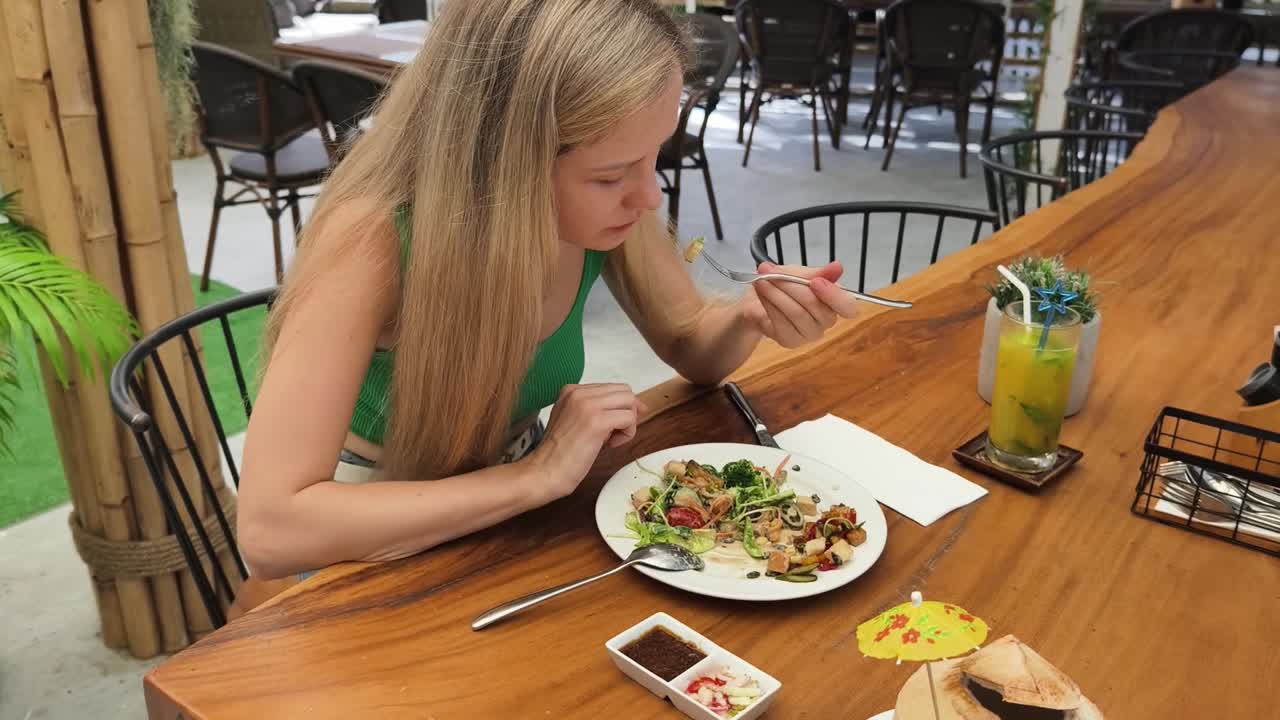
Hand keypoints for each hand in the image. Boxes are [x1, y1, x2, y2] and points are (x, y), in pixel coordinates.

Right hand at [525, 384, 645, 500]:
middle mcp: (579, 392)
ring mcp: (587, 405)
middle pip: (625, 392)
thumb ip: (598, 409)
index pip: (613, 388)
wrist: (544, 471)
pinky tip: (610, 445)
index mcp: (571, 390)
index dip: (621, 408)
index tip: (616, 426)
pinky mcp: (597, 421)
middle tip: (614, 434)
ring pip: (629, 402)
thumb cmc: (561, 453)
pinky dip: (627, 434)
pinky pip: (629, 419)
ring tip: (611, 440)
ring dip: (628, 423)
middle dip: (627, 413)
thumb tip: (637, 406)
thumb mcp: (576, 420)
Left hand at [739, 261, 858, 348]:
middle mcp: (826, 321)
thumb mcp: (802, 272)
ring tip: (762, 280)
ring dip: (776, 293)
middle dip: (790, 285)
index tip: (816, 281)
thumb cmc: (786, 285)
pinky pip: (781, 322)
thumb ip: (819, 272)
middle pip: (814, 305)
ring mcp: (809, 334)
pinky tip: (762, 294)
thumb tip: (837, 267)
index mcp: (835, 302)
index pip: (848, 307)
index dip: (834, 295)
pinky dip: (769, 304)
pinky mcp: (790, 341)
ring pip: (796, 312)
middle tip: (770, 272)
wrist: (760, 298)